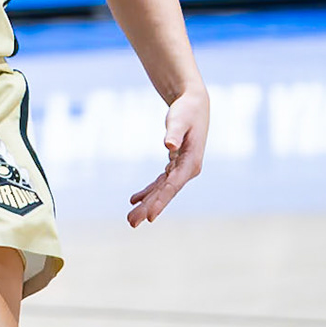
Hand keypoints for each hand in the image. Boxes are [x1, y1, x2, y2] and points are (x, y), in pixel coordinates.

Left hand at [129, 86, 207, 226]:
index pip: (172, 186)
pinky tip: (135, 199)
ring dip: (147, 203)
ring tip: (131, 217)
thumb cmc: (186, 110)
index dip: (160, 201)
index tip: (149, 216)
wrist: (194, 104)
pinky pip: (161, 182)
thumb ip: (174, 132)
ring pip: (162, 190)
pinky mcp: (175, 165)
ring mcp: (182, 169)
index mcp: (191, 163)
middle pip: (166, 193)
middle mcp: (188, 170)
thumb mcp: (179, 119)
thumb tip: (168, 145)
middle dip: (149, 207)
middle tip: (131, 222)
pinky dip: (149, 191)